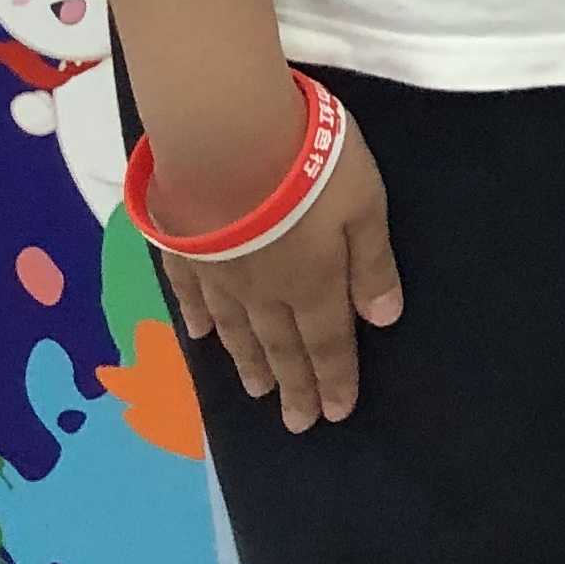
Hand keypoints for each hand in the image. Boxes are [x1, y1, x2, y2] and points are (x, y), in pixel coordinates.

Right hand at [156, 111, 400, 433]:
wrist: (225, 139)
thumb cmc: (310, 167)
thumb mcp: (364, 207)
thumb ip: (371, 264)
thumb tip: (382, 321)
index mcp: (312, 284)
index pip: (327, 342)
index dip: (333, 378)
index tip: (334, 414)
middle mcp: (263, 291)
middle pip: (280, 345)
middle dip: (293, 384)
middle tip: (296, 424)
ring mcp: (218, 273)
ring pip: (237, 329)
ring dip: (250, 362)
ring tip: (258, 390)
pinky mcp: (182, 248)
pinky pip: (190, 296)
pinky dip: (198, 320)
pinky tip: (201, 338)